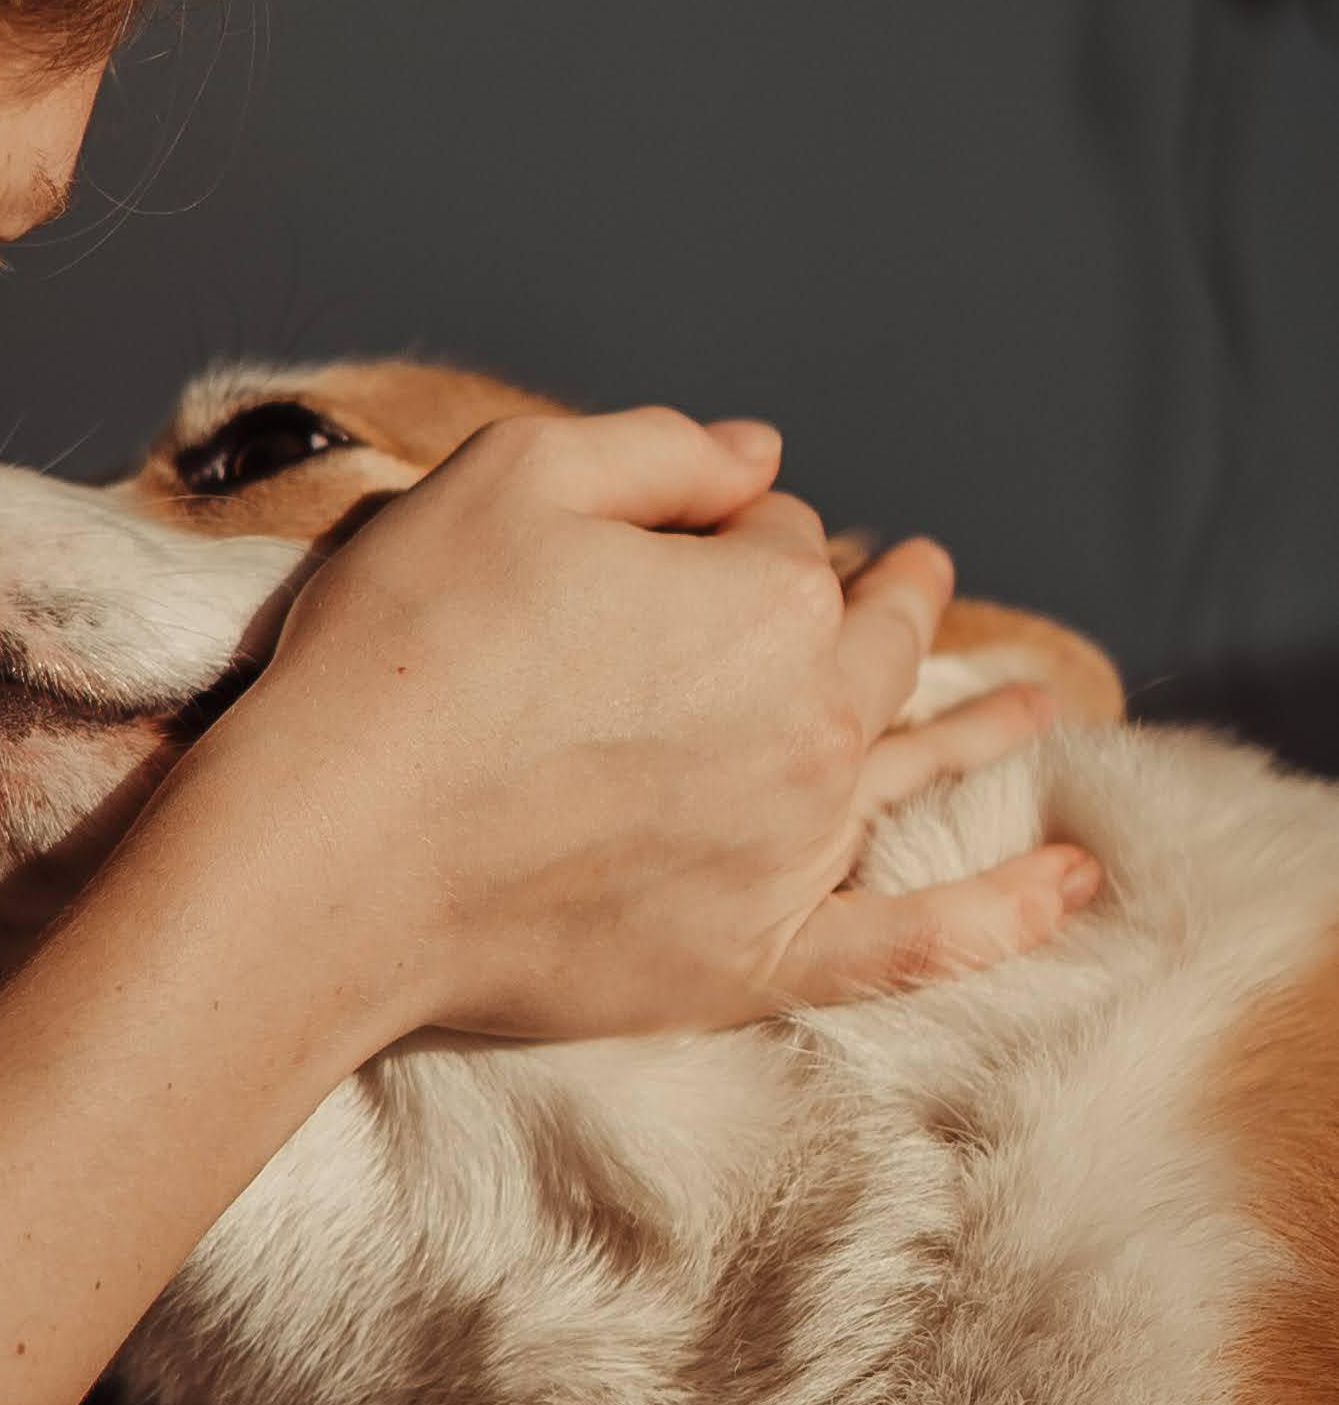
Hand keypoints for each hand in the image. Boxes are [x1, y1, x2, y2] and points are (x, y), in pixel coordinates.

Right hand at [202, 408, 1098, 1046]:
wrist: (335, 853)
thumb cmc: (405, 653)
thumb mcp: (513, 478)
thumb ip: (659, 447)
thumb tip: (766, 460)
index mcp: (767, 601)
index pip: (782, 540)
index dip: (726, 527)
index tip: (665, 539)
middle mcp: (808, 727)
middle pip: (868, 646)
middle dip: (890, 600)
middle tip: (913, 573)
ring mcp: (789, 852)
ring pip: (906, 771)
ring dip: (979, 725)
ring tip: (1039, 701)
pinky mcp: (750, 957)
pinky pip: (908, 943)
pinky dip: (999, 915)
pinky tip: (1069, 885)